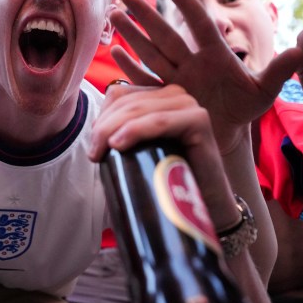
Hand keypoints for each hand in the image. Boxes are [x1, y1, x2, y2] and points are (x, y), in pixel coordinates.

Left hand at [90, 84, 230, 204]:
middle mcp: (175, 96)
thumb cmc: (172, 182)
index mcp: (160, 97)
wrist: (209, 207)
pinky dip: (135, 130)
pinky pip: (159, 121)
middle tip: (94, 155)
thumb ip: (123, 135)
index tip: (94, 149)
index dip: (100, 118)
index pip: (118, 94)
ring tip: (101, 154)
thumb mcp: (141, 153)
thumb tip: (93, 135)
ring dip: (111, 130)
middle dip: (102, 127)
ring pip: (137, 109)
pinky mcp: (199, 120)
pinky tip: (118, 144)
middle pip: (126, 101)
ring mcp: (188, 105)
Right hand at [110, 0, 301, 152]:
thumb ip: (280, 70)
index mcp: (214, 54)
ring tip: (116, 13)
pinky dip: (130, 68)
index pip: (198, 23)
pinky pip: (145, 81)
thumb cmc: (245, 107)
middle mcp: (191, 62)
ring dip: (132, 33)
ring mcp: (175, 79)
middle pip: (166, 34)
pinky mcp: (165, 99)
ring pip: (150, 52)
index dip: (185, 4)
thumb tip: (300, 49)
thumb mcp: (265, 90)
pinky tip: (116, 52)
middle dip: (146, 14)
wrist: (227, 134)